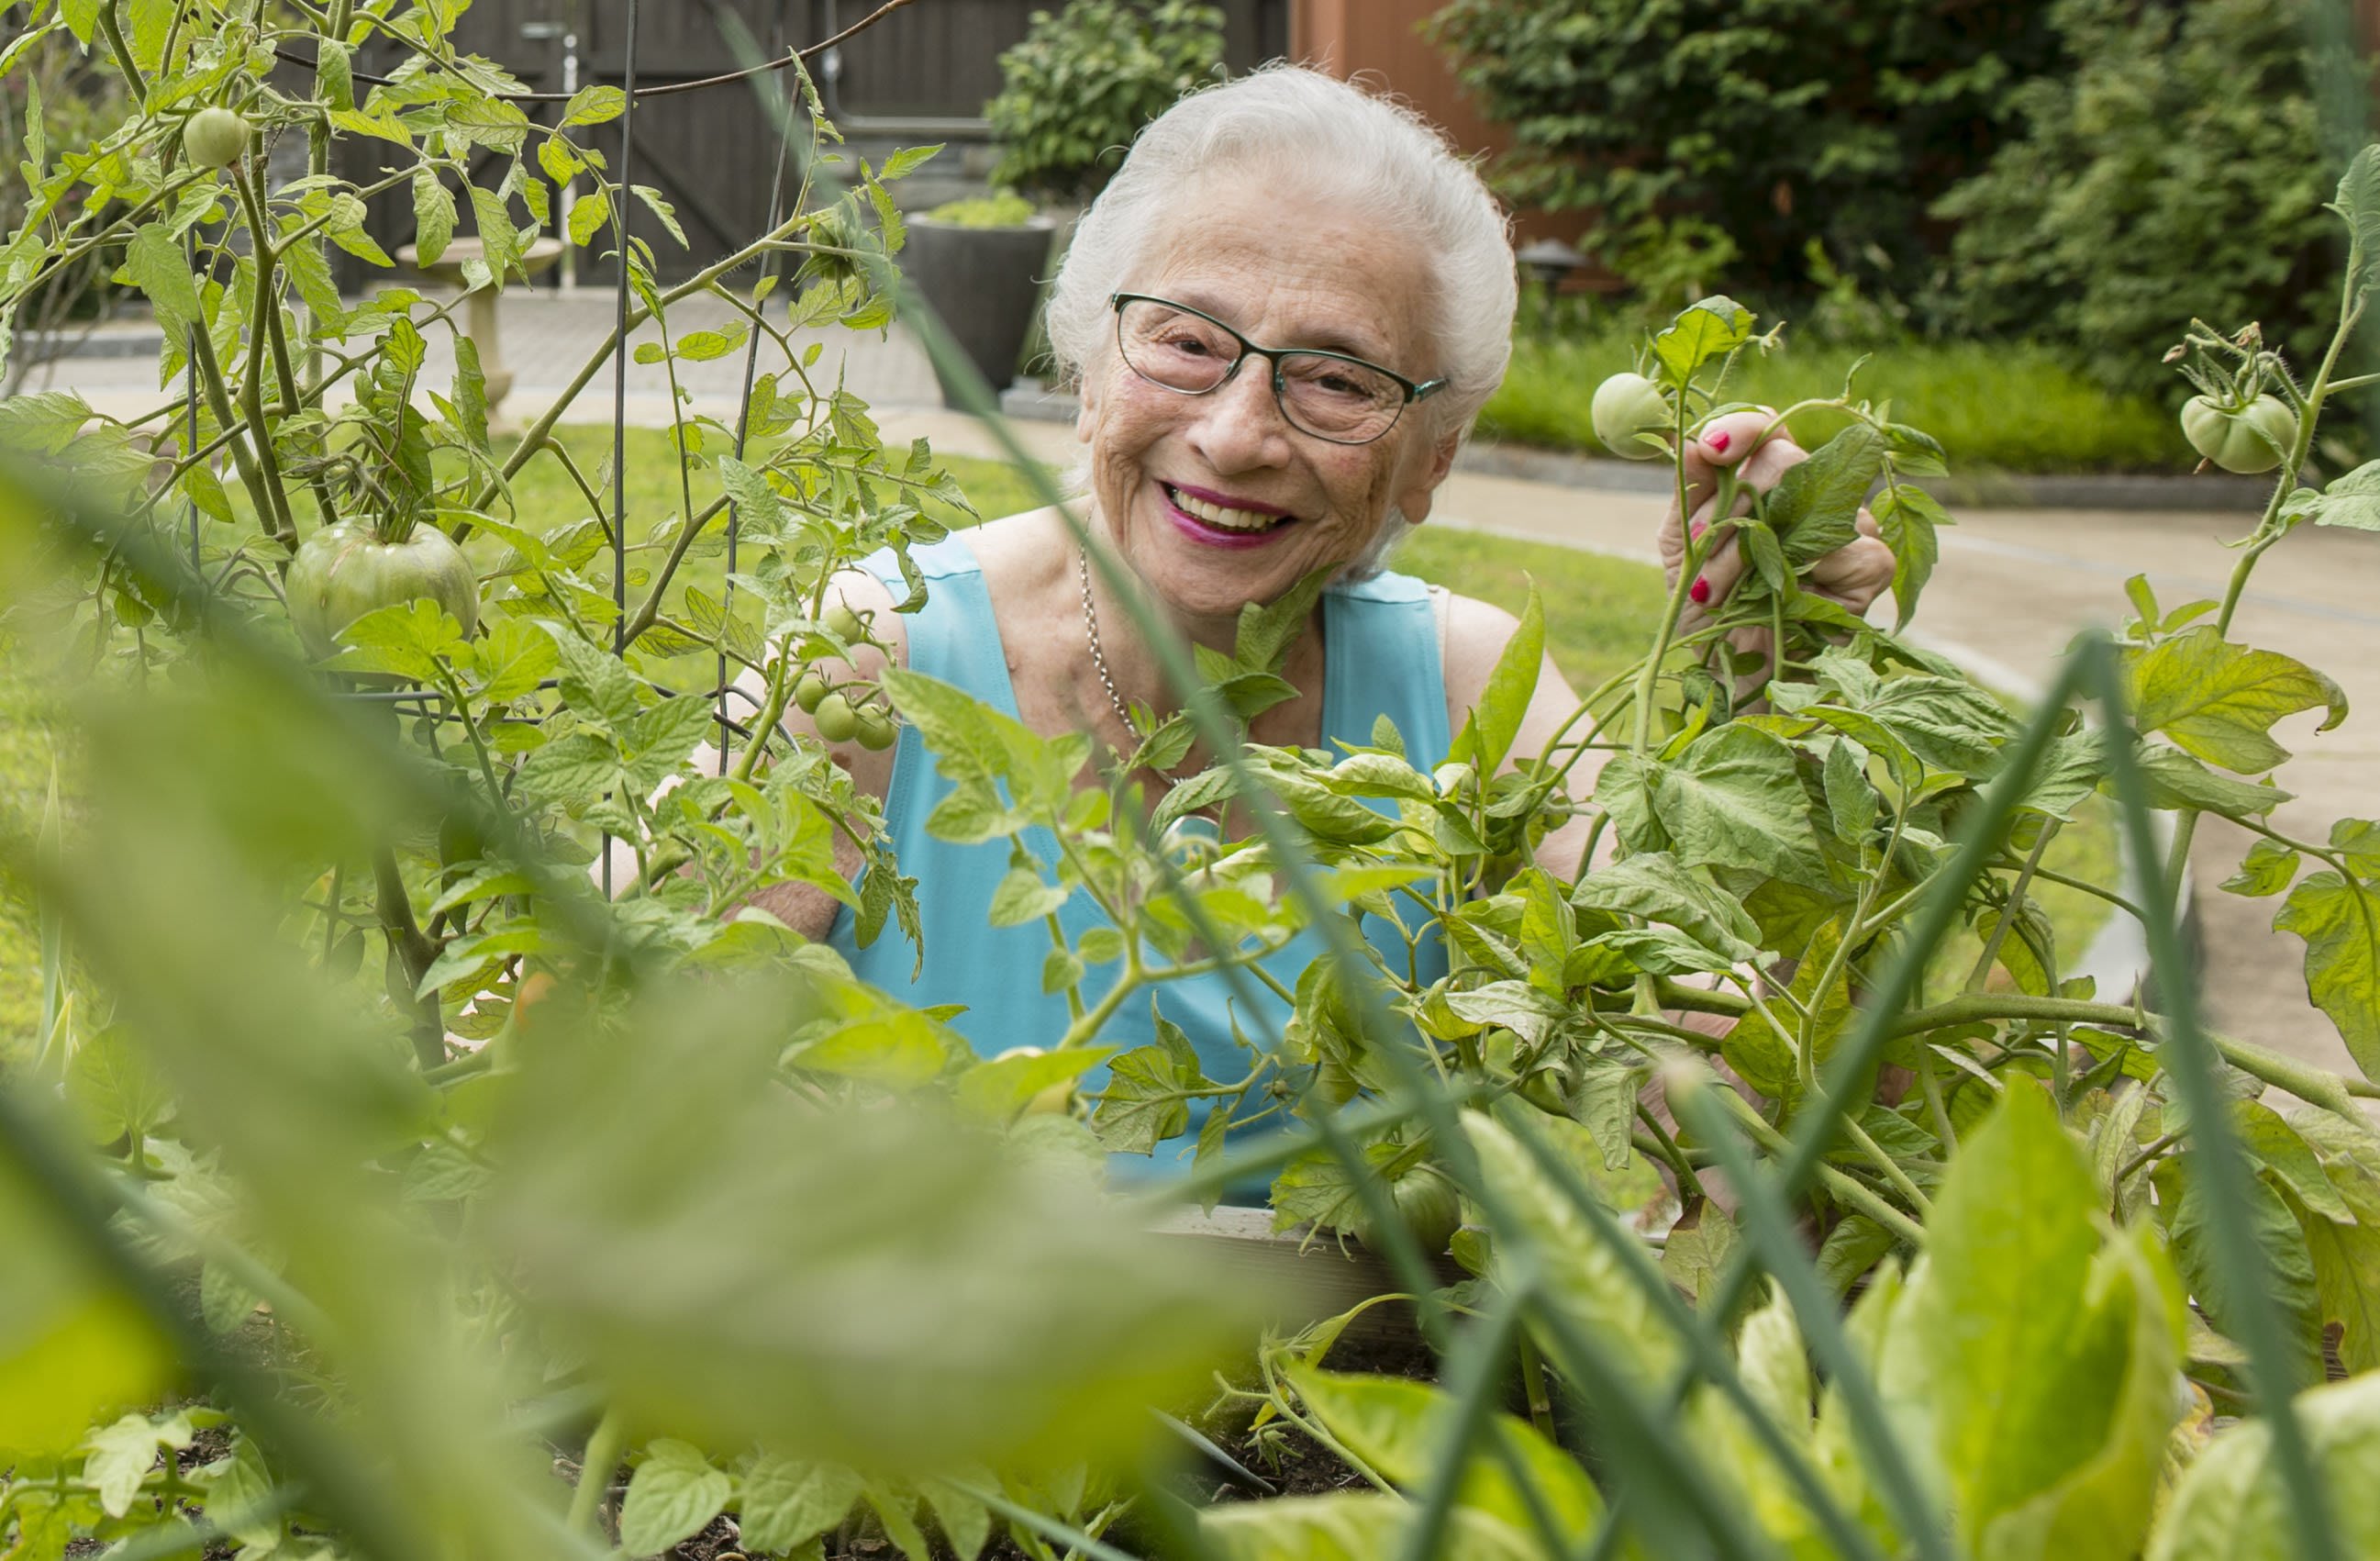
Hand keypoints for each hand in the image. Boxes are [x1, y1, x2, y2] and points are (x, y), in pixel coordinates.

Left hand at [1655, 409, 1896, 637]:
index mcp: (1767, 481)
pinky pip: (1854, 549)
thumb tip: (1694, 437)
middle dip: (1732, 509)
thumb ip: (1691, 487)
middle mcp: (1813, 495)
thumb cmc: (1707, 607)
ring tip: (1715, 592)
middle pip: (1788, 460)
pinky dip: (1806, 576)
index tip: (1714, 448)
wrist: (1726, 673)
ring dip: (1752, 552)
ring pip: (1817, 505)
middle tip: (1700, 551)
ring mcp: (1849, 527)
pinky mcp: (1872, 567)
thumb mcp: (1684, 544)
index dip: (1744, 428)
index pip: (1768, 429)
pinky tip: (1778, 602)